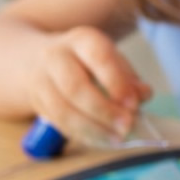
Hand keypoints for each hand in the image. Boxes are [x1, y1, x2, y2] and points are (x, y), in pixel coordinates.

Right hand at [31, 26, 151, 145]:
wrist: (35, 59)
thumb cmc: (88, 61)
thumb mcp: (112, 60)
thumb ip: (129, 78)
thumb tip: (143, 95)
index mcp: (82, 40)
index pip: (99, 58)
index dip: (116, 82)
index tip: (134, 104)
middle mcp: (56, 56)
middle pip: (75, 87)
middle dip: (104, 110)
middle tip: (127, 126)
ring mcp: (41, 80)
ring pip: (62, 109)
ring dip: (92, 128)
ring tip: (116, 138)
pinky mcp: (36, 102)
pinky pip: (58, 123)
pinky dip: (82, 134)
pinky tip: (101, 140)